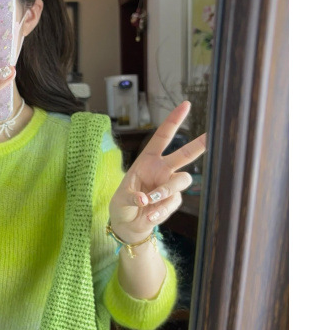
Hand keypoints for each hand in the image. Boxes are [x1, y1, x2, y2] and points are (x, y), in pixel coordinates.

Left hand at [108, 100, 206, 242]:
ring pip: (181, 181)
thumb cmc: (123, 205)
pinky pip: (173, 203)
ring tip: (149, 202)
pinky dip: (159, 211)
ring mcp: (170, 185)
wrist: (128, 224)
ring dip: (165, 191)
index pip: (163, 137)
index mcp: (148, 160)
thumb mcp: (120, 199)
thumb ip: (131, 196)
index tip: (186, 105)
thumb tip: (145, 199)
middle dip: (198, 145)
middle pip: (184, 155)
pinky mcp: (174, 201)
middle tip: (210, 136)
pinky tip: (149, 216)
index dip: (174, 121)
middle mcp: (162, 169)